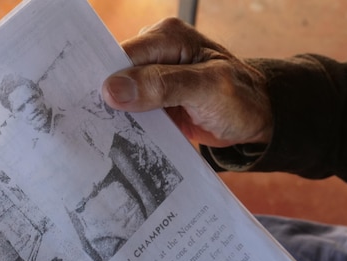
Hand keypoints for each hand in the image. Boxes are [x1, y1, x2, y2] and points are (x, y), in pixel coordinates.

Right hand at [102, 18, 272, 147]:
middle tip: (88, 123)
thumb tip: (114, 89)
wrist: (259, 121)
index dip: (104, 78)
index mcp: (168, 36)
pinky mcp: (157, 99)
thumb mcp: (207, 89)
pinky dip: (129, 123)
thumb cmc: (242, 99)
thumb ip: (163, 86)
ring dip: (116, 113)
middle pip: (118, 72)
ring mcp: (156, 77)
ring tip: (101, 134)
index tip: (87, 103)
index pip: (123, 54)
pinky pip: (134, 110)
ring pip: (123, 94)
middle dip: (106, 97)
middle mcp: (158, 52)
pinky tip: (120, 137)